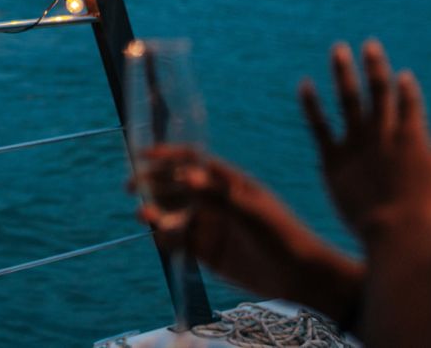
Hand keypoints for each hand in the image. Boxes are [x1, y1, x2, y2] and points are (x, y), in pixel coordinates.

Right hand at [132, 146, 360, 321]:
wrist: (299, 276)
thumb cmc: (281, 234)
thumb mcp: (250, 211)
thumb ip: (216, 195)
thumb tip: (184, 175)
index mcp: (226, 183)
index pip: (192, 160)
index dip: (168, 154)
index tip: (144, 154)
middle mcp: (214, 201)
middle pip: (175, 185)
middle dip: (152, 182)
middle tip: (131, 184)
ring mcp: (208, 226)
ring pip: (173, 214)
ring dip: (155, 212)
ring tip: (143, 215)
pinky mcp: (205, 252)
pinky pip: (177, 242)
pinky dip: (165, 239)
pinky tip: (160, 240)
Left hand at [299, 39, 430, 246]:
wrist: (397, 233)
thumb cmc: (429, 212)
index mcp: (413, 137)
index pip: (410, 103)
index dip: (405, 87)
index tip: (401, 74)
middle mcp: (384, 133)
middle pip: (379, 91)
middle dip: (374, 65)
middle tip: (368, 43)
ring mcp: (357, 143)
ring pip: (349, 98)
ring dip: (343, 72)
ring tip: (337, 49)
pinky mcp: (333, 158)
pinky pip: (319, 125)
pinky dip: (311, 103)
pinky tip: (304, 84)